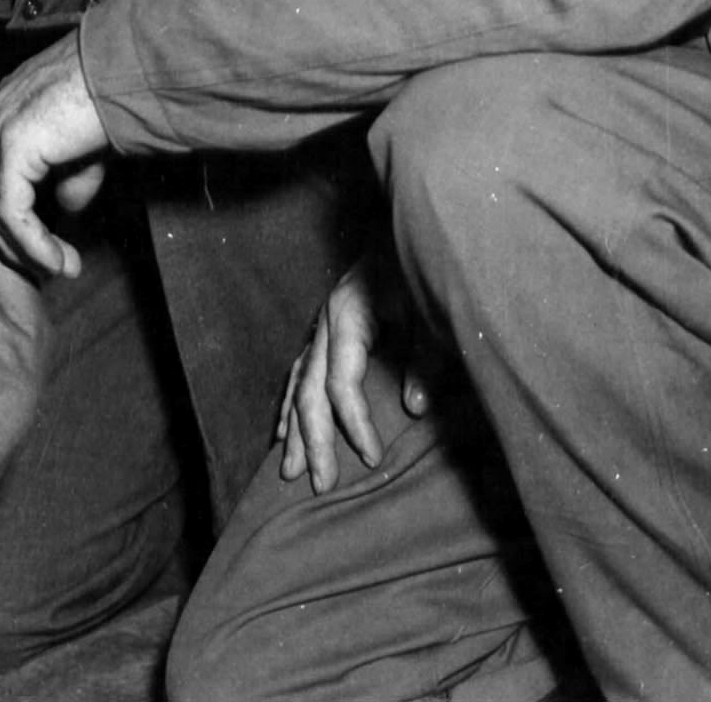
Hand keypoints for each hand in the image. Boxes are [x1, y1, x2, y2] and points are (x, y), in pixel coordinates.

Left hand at [0, 33, 109, 278]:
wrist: (133, 68)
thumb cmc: (121, 92)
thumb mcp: (92, 142)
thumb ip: (72, 173)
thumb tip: (67, 209)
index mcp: (11, 105)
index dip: (14, 217)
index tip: (45, 246)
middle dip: (11, 240)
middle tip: (45, 268)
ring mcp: (2, 128)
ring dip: (25, 249)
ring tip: (59, 269)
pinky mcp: (16, 146)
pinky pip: (13, 211)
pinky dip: (33, 244)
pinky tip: (58, 261)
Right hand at [277, 254, 438, 492]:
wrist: (406, 227)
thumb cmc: (417, 266)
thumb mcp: (427, 307)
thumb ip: (423, 356)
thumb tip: (412, 408)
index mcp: (347, 317)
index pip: (341, 383)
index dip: (355, 423)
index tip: (372, 457)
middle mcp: (325, 324)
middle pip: (309, 390)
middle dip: (313, 440)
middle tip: (321, 484)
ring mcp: (320, 327)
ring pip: (298, 385)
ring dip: (294, 430)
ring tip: (289, 471)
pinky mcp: (324, 331)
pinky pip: (299, 374)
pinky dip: (291, 407)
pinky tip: (283, 432)